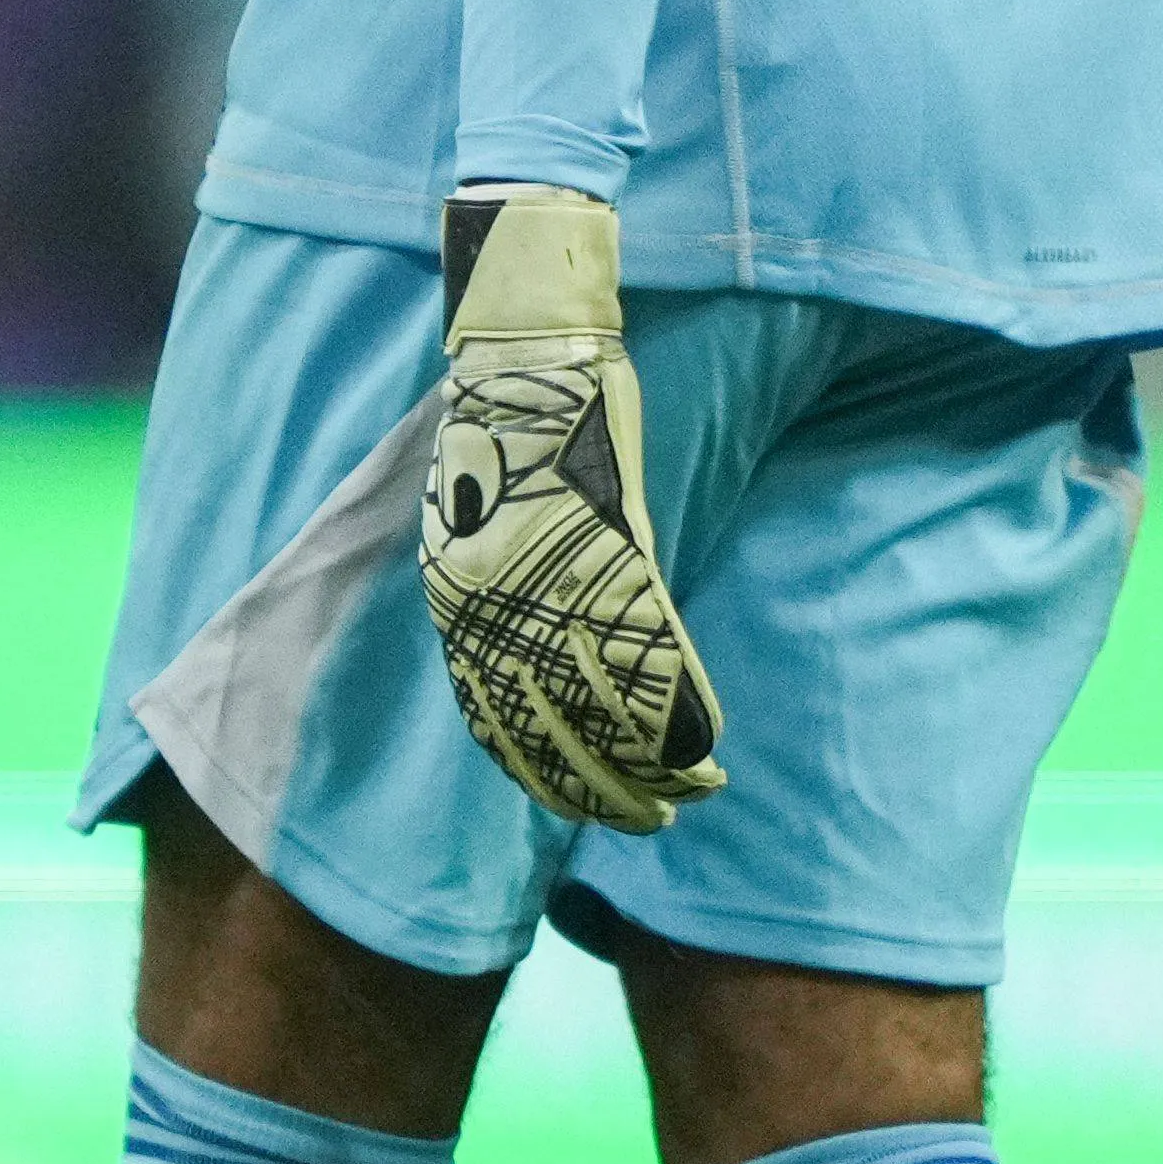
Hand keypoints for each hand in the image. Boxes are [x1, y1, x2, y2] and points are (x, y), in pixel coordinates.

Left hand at [417, 184, 720, 828]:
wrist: (531, 346)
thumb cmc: (513, 425)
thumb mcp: (486, 522)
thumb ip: (506, 590)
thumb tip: (538, 653)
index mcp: (457, 596)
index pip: (495, 721)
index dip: (544, 774)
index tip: (582, 807)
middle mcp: (493, 601)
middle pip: (550, 729)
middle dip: (603, 787)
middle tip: (649, 817)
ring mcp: (554, 575)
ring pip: (604, 704)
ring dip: (650, 761)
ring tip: (690, 790)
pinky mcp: (611, 547)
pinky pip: (647, 653)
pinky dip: (676, 707)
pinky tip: (705, 740)